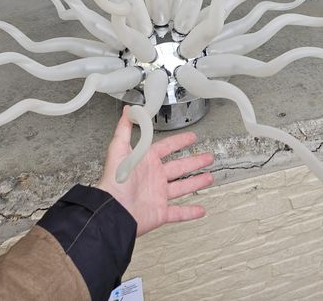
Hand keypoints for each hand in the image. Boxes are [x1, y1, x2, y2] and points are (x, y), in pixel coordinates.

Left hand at [97, 106, 213, 235]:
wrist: (113, 211)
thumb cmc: (114, 181)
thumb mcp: (118, 150)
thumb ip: (124, 129)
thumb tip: (128, 110)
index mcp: (147, 161)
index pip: (167, 147)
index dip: (179, 141)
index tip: (191, 137)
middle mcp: (154, 177)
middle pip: (179, 167)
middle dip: (195, 161)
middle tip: (208, 157)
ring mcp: (158, 195)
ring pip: (182, 187)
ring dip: (196, 183)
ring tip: (209, 177)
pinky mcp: (160, 212)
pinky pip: (178, 212)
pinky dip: (190, 212)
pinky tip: (201, 210)